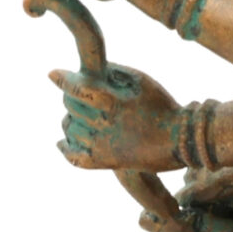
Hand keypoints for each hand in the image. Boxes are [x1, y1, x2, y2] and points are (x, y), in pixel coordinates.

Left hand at [52, 63, 186, 169]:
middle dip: (71, 97)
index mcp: (112, 102)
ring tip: (82, 116)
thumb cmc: (162, 105)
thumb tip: (91, 69)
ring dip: (71, 119)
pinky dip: (65, 148)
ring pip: (69, 129)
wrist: (179, 140)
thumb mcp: (141, 80)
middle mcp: (103, 124)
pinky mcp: (105, 162)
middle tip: (78, 94)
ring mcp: (103, 145)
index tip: (53, 74)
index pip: (76, 88)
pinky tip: (62, 142)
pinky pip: (74, 158)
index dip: (62, 79)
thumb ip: (113, 72)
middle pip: (70, 107)